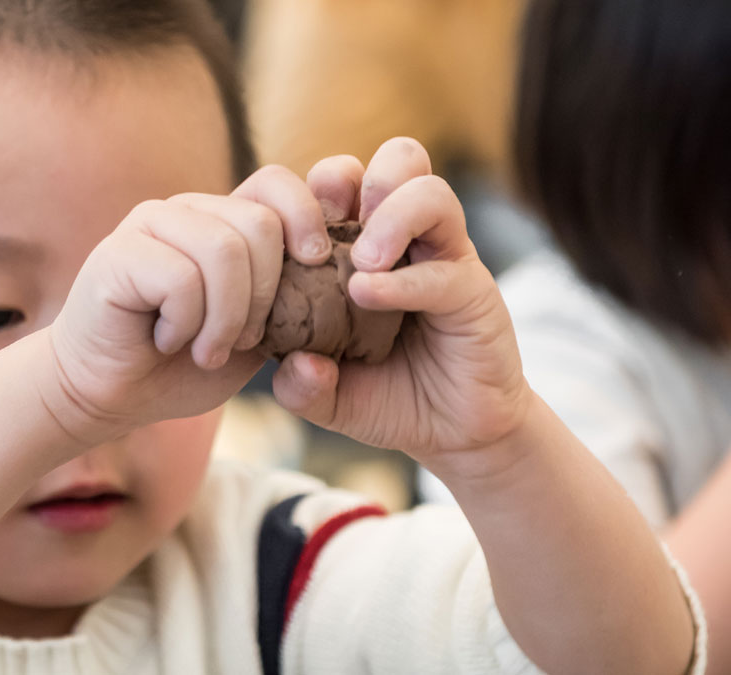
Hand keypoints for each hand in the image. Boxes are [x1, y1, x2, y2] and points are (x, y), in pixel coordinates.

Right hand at [44, 165, 329, 442]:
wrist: (110, 395)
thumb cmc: (181, 364)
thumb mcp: (255, 334)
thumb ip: (292, 302)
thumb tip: (350, 275)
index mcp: (221, 220)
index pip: (276, 183)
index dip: (307, 214)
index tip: (316, 261)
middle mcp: (186, 211)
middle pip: (259, 223)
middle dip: (265, 296)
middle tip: (241, 341)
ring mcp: (148, 225)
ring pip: (224, 250)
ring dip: (226, 318)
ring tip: (206, 349)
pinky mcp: (117, 253)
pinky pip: (181, 279)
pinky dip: (186, 325)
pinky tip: (166, 341)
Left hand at [271, 138, 533, 477]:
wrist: (450, 434)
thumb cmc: (385, 397)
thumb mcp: (326, 398)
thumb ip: (300, 387)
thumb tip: (297, 366)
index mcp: (361, 244)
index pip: (335, 183)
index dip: (303, 195)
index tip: (282, 241)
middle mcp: (406, 239)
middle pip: (394, 159)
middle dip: (349, 178)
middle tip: (323, 230)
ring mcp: (443, 258)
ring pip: (429, 191)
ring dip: (388, 217)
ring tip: (361, 264)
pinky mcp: (473, 290)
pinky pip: (443, 267)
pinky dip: (401, 280)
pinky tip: (368, 297)